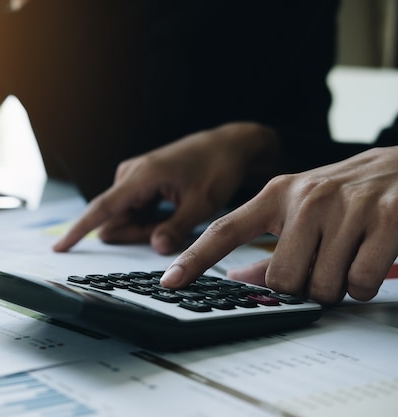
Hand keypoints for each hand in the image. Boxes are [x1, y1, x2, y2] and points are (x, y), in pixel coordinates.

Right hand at [53, 122, 281, 254]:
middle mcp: (131, 173)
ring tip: (179, 212)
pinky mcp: (139, 181)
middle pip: (116, 218)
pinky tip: (173, 209)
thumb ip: (177, 228)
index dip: (79, 230)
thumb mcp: (203, 203)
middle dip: (139, 232)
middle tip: (175, 228)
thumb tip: (156, 248)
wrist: (228, 146)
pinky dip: (151, 218)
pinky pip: (134, 210)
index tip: (59, 247)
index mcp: (142, 175)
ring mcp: (134, 177)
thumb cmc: (217, 168)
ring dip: (147, 226)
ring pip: (126, 217)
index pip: (102, 208)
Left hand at [160, 146, 397, 303]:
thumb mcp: (301, 209)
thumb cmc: (346, 192)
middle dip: (302, 286)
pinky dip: (365, 284)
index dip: (195, 259)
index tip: (170, 281)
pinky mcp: (387, 219)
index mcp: (276, 193)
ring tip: (348, 256)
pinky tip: (371, 258)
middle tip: (321, 265)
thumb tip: (238, 279)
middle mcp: (306, 198)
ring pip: (322, 286)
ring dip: (337, 286)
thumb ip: (269, 243)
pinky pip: (361, 283)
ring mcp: (346, 207)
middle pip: (281, 279)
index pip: (225, 230)